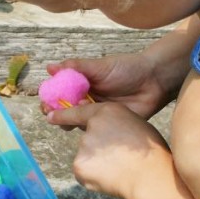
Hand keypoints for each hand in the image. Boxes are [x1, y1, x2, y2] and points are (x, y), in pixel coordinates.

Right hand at [45, 52, 171, 119]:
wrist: (154, 80)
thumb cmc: (127, 68)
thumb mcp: (100, 66)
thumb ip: (76, 67)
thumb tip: (50, 67)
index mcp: (82, 85)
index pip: (60, 94)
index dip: (50, 99)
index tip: (45, 103)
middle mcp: (87, 100)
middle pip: (65, 111)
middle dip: (56, 114)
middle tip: (52, 114)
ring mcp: (98, 114)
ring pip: (78, 123)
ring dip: (71, 122)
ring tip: (72, 116)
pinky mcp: (110, 125)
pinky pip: (96, 131)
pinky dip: (89, 130)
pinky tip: (90, 123)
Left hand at [47, 101, 171, 198]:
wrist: (149, 175)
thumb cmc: (150, 152)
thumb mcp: (136, 125)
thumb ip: (116, 125)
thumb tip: (107, 134)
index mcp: (107, 111)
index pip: (80, 111)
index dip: (64, 114)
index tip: (50, 116)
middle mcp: (91, 126)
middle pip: (88, 139)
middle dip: (99, 149)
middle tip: (120, 159)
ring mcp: (83, 146)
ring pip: (86, 157)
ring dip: (97, 164)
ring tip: (119, 169)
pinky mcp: (79, 165)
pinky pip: (84, 172)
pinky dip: (94, 177)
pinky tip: (110, 178)